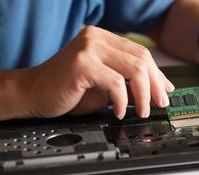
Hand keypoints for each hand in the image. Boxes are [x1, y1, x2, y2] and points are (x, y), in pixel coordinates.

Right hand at [17, 26, 173, 119]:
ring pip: (134, 69)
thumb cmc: (68, 91)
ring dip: (143, 94)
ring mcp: (89, 48)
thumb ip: (129, 84)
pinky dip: (122, 101)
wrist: (33, 94)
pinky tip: (119, 112)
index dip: (157, 74)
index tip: (165, 92)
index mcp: (104, 39)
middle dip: (155, 85)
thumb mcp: (106, 86)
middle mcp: (97, 38)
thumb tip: (157, 91)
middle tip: (159, 105)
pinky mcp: (82, 64)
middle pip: (142, 59)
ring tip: (142, 111)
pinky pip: (115, 83)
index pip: (140, 53)